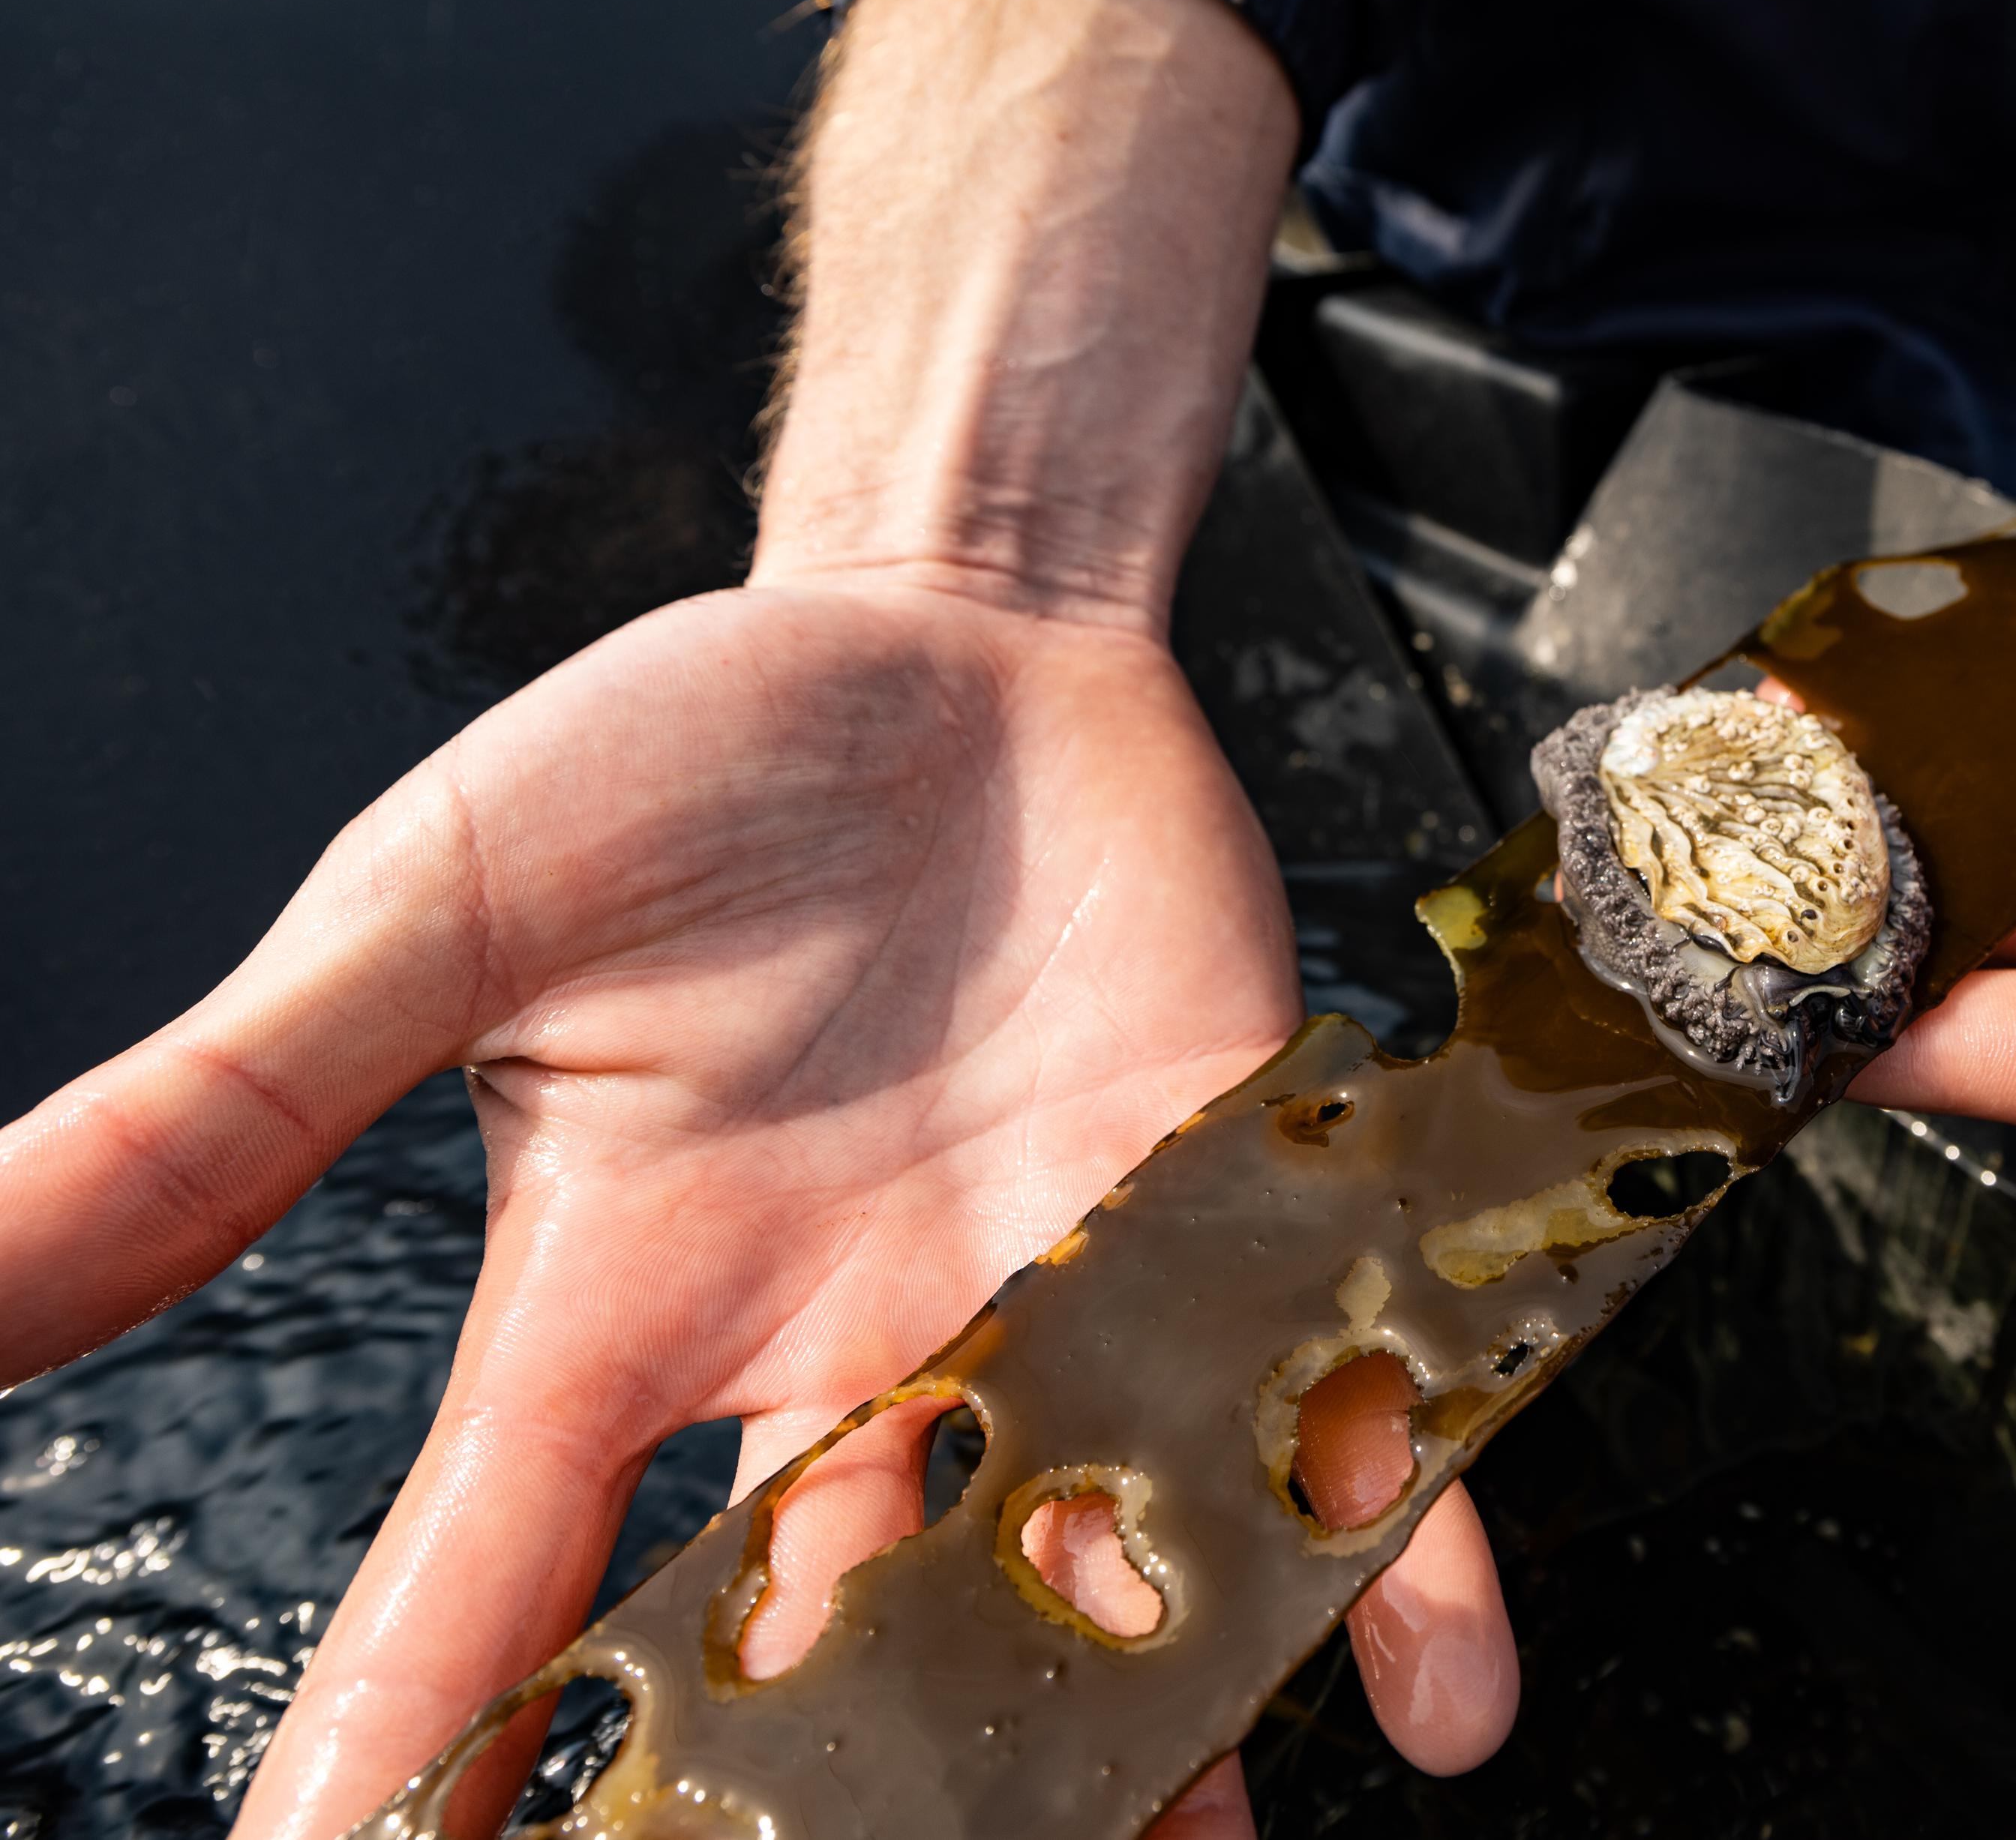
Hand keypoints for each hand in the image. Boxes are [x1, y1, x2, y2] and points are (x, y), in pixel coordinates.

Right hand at [0, 577, 1518, 1833]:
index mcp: (620, 1325)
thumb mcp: (437, 922)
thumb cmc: (678, 769)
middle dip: (841, 1801)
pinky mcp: (1229, 1217)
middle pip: (822, 1651)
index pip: (497, 1608)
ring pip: (1083, 1583)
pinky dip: (1382, 1547)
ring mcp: (1049, 1305)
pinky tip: (1441, 1689)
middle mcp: (839, 1363)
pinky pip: (1312, 1418)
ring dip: (1146, 1744)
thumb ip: (222, 1116)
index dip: (426, 1779)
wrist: (946, 642)